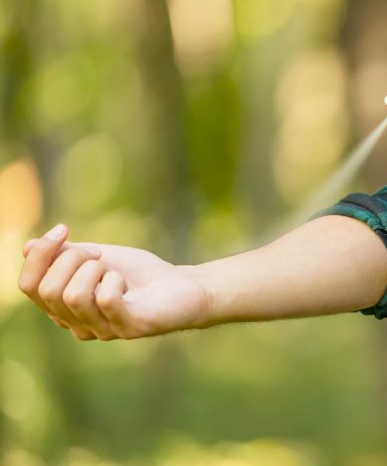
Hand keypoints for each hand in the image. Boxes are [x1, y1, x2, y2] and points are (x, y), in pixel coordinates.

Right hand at [18, 224, 212, 339]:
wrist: (186, 286)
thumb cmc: (141, 274)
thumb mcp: (98, 257)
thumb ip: (65, 254)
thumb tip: (27, 247)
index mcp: (64, 308)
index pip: (28, 287)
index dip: (40, 255)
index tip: (63, 229)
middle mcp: (77, 325)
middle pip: (47, 290)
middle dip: (71, 259)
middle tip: (100, 255)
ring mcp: (103, 330)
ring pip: (72, 296)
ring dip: (93, 269)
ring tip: (112, 269)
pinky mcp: (129, 328)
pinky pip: (105, 300)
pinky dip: (113, 280)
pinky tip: (125, 281)